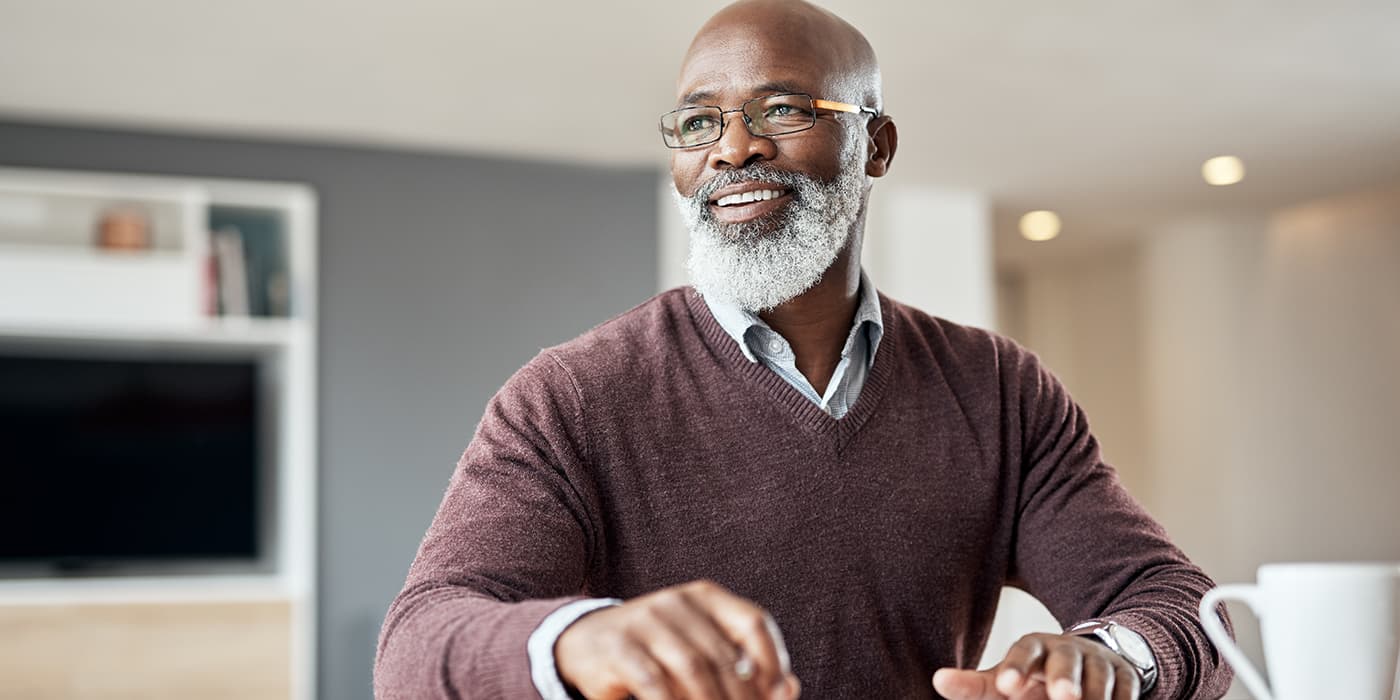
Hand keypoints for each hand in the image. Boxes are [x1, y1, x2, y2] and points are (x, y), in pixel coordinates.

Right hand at [555, 580, 801, 699]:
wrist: (582, 643)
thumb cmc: (655, 654)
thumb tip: (790, 689)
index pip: (753, 622)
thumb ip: (744, 668)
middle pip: (724, 656)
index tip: (777, 695)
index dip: (772, 661)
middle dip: (741, 697)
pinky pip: (654, 683)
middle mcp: (676, 602)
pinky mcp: (619, 646)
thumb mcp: (700, 652)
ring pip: (693, 669)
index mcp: (705, 597)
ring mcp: (645, 620)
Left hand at [932, 633, 1141, 699]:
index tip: (1006, 687)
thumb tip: (939, 680)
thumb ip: (974, 686)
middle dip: (1065, 680)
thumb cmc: (1035, 680)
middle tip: (1062, 699)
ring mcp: (1100, 663)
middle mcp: (1067, 651)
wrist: (1086, 667)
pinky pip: (1128, 692)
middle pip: (1066, 661)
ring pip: (1101, 680)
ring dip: (1095, 698)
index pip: (1024, 651)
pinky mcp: (1127, 678)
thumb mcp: (1005, 682)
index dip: (1016, 667)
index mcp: (1034, 647)